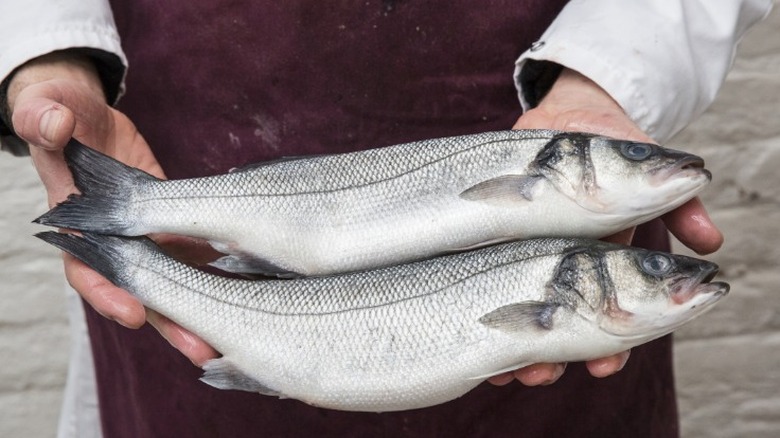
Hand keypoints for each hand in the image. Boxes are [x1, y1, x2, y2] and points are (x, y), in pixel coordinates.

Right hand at [8, 51, 218, 365]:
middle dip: (168, 322)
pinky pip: (195, 247)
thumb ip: (42, 117)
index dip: (107, 294)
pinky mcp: (171, 220)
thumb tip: (55, 122)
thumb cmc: (56, 111)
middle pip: (140, 291)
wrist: (85, 115)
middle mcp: (113, 239)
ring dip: (200, 308)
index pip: (86, 269)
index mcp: (77, 224)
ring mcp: (145, 234)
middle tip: (200, 349)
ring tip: (226, 337)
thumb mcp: (44, 106)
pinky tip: (249, 283)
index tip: (132, 313)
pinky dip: (218, 265)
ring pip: (174, 279)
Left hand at [488, 68, 723, 386]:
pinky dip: (480, 307)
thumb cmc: (615, 147)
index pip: (612, 317)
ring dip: (514, 347)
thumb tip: (712, 243)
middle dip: (553, 358)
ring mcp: (532, 253)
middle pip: (561, 325)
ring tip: (505, 371)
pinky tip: (470, 334)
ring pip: (523, 312)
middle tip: (541, 376)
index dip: (611, 347)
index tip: (603, 366)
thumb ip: (677, 206)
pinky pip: (486, 277)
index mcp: (604, 258)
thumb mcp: (649, 172)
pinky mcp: (501, 235)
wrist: (571, 115)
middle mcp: (566, 264)